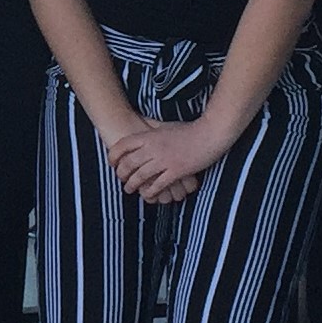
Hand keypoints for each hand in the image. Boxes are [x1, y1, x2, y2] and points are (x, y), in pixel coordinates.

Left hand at [107, 118, 226, 202]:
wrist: (209, 133)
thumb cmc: (188, 129)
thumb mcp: (166, 127)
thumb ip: (153, 131)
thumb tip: (144, 129)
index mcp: (149, 136)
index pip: (124, 145)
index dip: (114, 155)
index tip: (112, 163)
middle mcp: (153, 148)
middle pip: (129, 163)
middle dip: (121, 173)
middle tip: (120, 179)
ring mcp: (164, 160)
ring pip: (141, 176)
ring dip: (132, 185)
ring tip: (129, 189)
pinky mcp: (176, 171)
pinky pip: (158, 185)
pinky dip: (150, 191)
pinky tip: (147, 195)